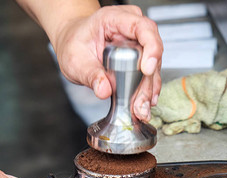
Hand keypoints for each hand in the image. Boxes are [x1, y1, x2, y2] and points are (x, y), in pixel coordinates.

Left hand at [52, 5, 162, 122]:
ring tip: (141, 109)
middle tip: (140, 103)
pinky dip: (146, 91)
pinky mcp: (139, 59)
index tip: (147, 69)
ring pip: (152, 66)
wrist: (73, 44)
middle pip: (151, 52)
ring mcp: (138, 43)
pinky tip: (145, 104)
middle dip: (147, 81)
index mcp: (114, 19)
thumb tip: (104, 90)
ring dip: (148, 90)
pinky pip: (148, 75)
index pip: (143, 28)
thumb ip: (90, 74)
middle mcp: (131, 29)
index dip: (151, 48)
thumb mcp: (75, 60)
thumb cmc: (74, 43)